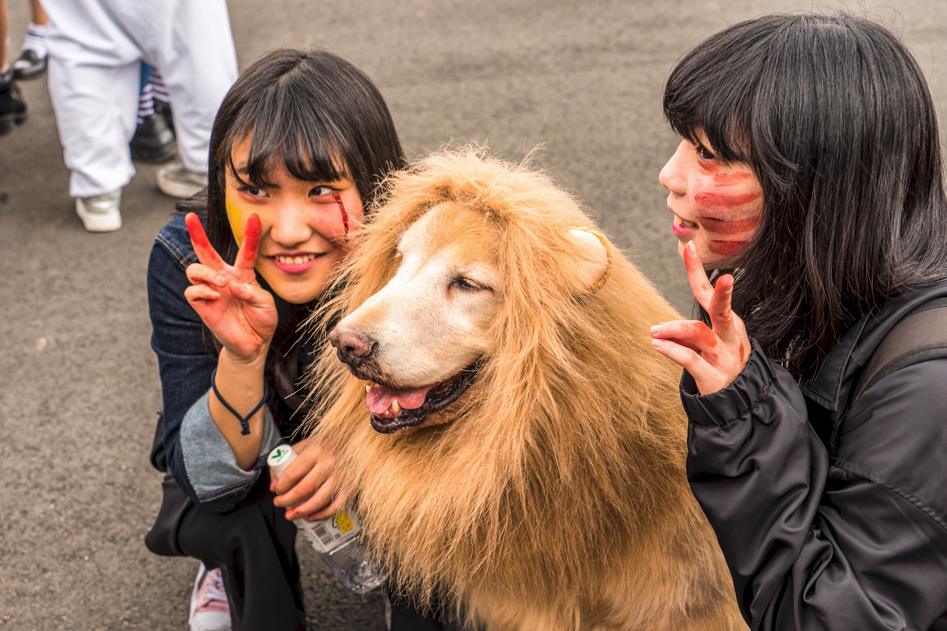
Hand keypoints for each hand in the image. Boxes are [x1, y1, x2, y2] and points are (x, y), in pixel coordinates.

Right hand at [184, 213, 276, 360]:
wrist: (254, 344)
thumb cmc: (261, 320)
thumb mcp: (266, 304)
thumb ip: (252, 292)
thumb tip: (233, 286)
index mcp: (242, 274)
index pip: (245, 251)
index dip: (250, 234)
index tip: (254, 216)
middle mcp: (223, 278)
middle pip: (205, 251)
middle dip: (197, 233)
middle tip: (190, 217)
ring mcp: (211, 291)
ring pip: (194, 269)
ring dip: (206, 272)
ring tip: (222, 283)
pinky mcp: (202, 305)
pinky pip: (192, 291)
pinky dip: (202, 290)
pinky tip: (215, 296)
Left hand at [270, 435, 346, 521]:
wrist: (355, 441)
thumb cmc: (328, 444)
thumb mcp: (306, 445)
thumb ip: (287, 461)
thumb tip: (274, 484)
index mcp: (316, 450)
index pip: (293, 472)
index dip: (281, 485)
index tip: (276, 490)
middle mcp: (330, 463)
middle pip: (304, 489)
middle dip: (287, 500)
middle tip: (279, 503)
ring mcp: (341, 476)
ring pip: (319, 501)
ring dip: (302, 511)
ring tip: (291, 514)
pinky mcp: (351, 485)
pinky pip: (336, 506)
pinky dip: (323, 515)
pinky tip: (312, 516)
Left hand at [650, 241, 750, 394]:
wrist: (738, 403)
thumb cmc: (721, 368)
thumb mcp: (708, 347)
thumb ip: (687, 335)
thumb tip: (659, 330)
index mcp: (729, 326)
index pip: (712, 295)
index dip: (699, 272)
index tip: (689, 248)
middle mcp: (729, 338)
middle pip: (723, 310)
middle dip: (723, 293)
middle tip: (726, 278)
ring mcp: (723, 358)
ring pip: (700, 334)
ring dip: (674, 328)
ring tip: (654, 331)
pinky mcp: (713, 376)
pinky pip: (690, 359)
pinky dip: (672, 350)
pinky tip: (657, 345)